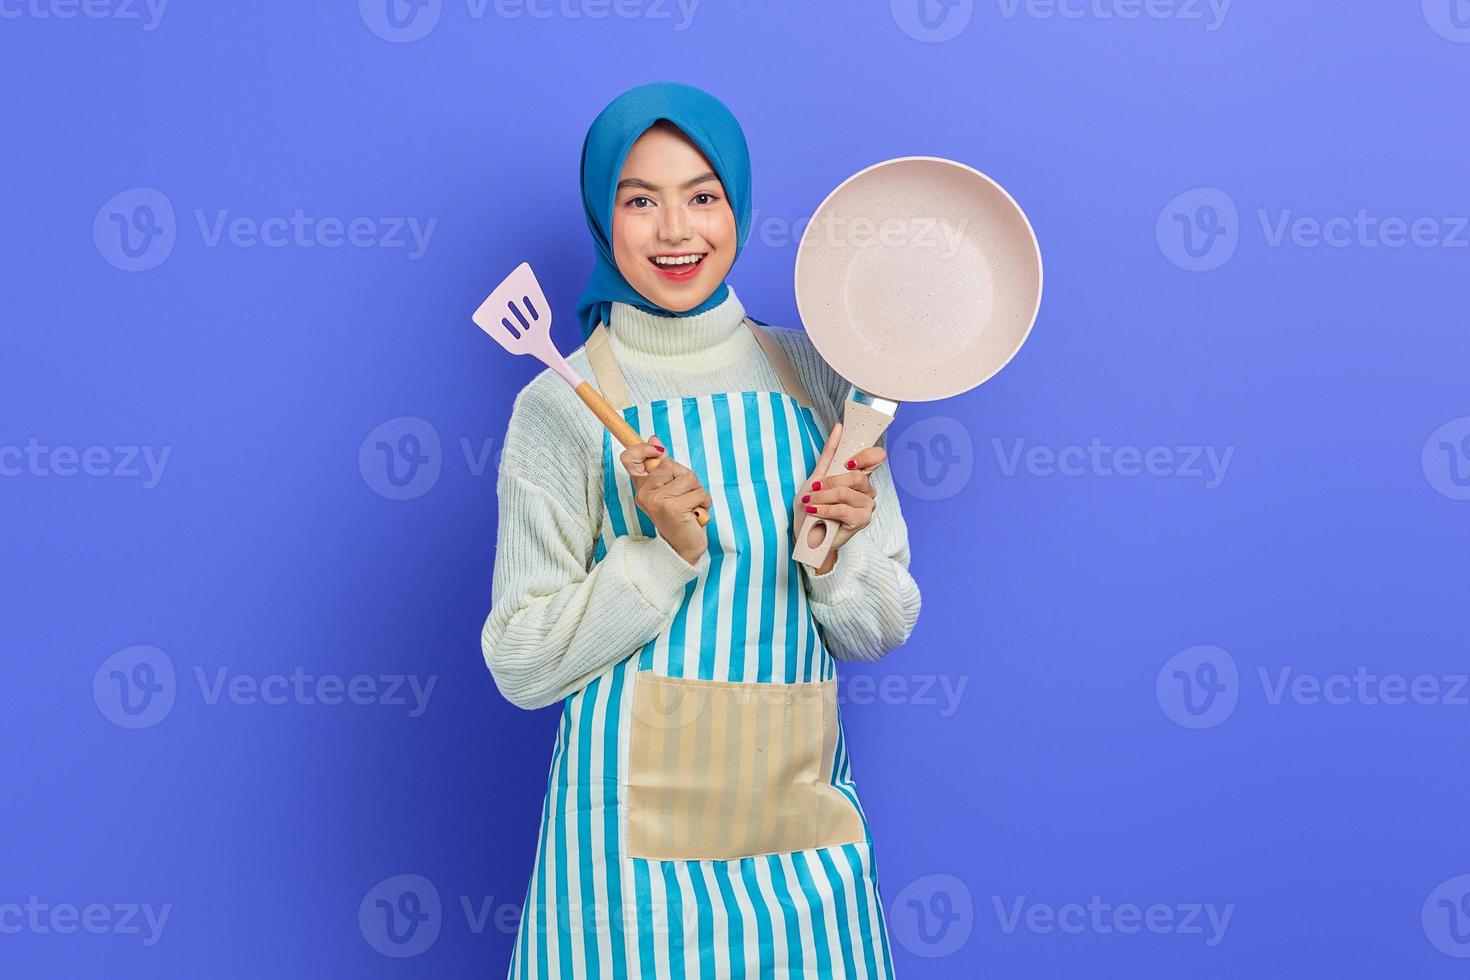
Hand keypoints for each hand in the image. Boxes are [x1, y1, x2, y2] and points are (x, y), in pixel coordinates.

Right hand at [620, 434, 711, 566]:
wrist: (682, 547)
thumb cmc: (679, 515)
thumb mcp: (669, 488)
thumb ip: (662, 466)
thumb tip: (655, 439)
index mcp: (642, 487)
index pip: (629, 459)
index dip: (643, 448)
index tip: (658, 450)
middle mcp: (645, 493)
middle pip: (670, 464)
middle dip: (686, 477)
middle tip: (683, 496)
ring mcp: (657, 500)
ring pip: (688, 477)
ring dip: (697, 491)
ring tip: (691, 506)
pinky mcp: (672, 508)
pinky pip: (698, 492)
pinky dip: (704, 501)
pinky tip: (695, 514)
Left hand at [793, 422, 884, 572]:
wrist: (807, 536)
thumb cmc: (812, 508)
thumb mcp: (816, 477)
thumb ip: (830, 454)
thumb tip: (839, 427)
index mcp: (859, 476)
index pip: (876, 457)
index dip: (866, 455)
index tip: (848, 461)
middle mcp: (867, 490)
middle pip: (858, 476)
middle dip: (831, 481)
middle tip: (814, 488)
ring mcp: (866, 505)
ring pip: (847, 492)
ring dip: (823, 496)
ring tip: (810, 503)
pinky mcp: (862, 521)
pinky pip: (843, 509)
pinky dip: (825, 508)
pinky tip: (814, 511)